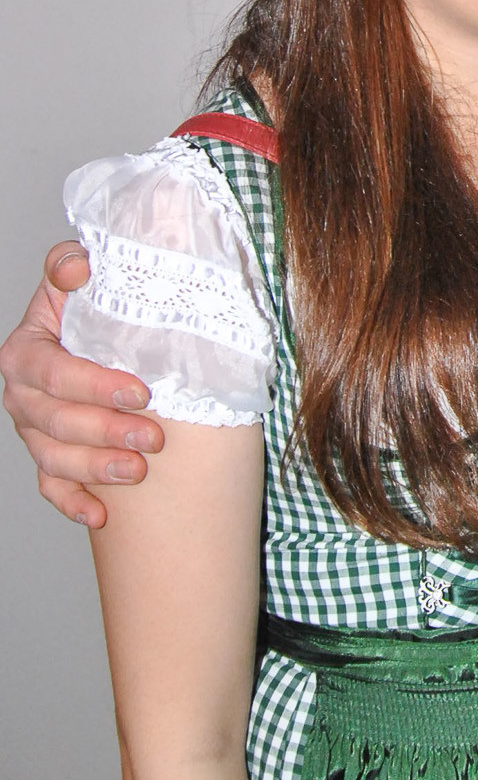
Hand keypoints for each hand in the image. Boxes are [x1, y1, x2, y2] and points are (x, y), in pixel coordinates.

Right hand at [1, 242, 159, 528]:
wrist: (105, 326)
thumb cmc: (97, 299)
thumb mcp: (83, 272)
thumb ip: (73, 263)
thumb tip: (77, 269)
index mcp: (27, 349)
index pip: (53, 372)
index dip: (94, 385)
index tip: (141, 392)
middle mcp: (22, 392)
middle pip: (54, 420)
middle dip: (105, 432)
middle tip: (153, 438)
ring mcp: (32, 429)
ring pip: (54, 458)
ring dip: (95, 470)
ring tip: (138, 472)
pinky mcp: (47, 456)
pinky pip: (51, 487)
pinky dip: (73, 503)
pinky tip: (101, 516)